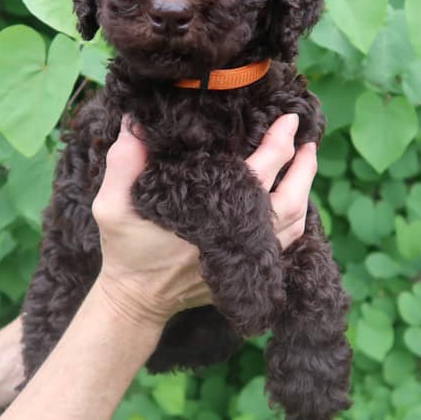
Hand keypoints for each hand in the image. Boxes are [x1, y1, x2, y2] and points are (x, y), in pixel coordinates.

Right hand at [92, 113, 316, 325]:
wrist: (137, 300)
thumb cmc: (126, 251)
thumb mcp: (111, 205)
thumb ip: (122, 162)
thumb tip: (136, 122)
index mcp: (211, 216)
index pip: (258, 174)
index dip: (278, 144)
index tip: (288, 120)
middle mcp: (238, 238)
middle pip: (291, 200)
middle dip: (303, 166)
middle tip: (308, 139)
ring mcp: (248, 258)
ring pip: (295, 224)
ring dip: (306, 190)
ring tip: (306, 162)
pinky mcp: (249, 270)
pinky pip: (287, 243)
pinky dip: (298, 219)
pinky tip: (295, 198)